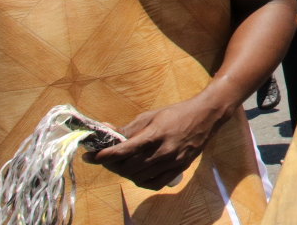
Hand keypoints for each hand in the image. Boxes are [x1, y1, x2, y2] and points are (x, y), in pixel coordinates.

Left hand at [84, 94, 229, 188]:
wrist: (206, 116)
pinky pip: (154, 183)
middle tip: (105, 159)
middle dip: (111, 165)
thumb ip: (128, 127)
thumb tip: (106, 130)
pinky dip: (141, 181)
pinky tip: (137, 173)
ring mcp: (172, 162)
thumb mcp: (151, 115)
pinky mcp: (179, 168)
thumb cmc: (177, 113)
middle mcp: (163, 151)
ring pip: (139, 177)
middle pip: (128, 167)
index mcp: (155, 134)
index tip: (90, 156)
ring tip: (120, 165)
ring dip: (124, 173)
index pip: (122, 151)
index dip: (103, 156)